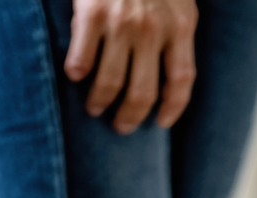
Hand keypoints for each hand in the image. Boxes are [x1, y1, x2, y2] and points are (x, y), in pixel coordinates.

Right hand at [63, 0, 197, 133]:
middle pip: (143, 92)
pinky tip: (75, 77)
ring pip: (111, 80)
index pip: (181, 82)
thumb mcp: (178, 3)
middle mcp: (153, 30)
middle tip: (121, 126)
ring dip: (101, 101)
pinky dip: (78, 71)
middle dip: (131, 116)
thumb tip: (170, 76)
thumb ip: (177, 34)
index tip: (161, 122)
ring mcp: (122, 22)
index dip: (172, 108)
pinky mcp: (91, 11)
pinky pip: (83, 55)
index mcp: (181, 28)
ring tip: (95, 108)